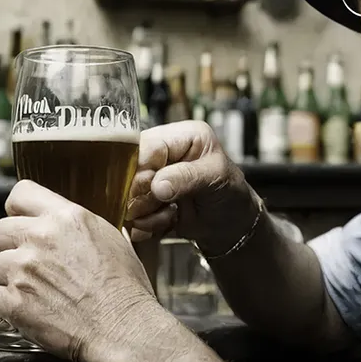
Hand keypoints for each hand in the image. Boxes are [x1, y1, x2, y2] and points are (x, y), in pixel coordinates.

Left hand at [0, 180, 159, 361]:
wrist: (122, 328)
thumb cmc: (125, 289)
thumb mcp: (112, 239)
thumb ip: (81, 227)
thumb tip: (68, 227)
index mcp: (67, 218)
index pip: (20, 194)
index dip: (19, 210)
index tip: (23, 220)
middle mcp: (41, 238)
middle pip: (0, 230)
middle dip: (12, 246)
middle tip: (33, 264)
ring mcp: (23, 270)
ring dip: (11, 278)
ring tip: (39, 292)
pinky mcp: (13, 302)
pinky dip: (10, 306)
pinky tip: (35, 310)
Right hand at [126, 120, 259, 254]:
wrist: (232, 225)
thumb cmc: (232, 193)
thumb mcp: (216, 177)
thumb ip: (187, 177)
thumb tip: (157, 184)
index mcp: (183, 136)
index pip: (149, 145)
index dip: (143, 167)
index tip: (151, 188)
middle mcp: (165, 153)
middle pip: (131, 170)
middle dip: (144, 194)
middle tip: (162, 205)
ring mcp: (154, 177)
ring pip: (129, 194)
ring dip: (146, 212)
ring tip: (171, 215)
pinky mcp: (148, 200)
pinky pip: (133, 213)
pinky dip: (146, 224)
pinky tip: (167, 222)